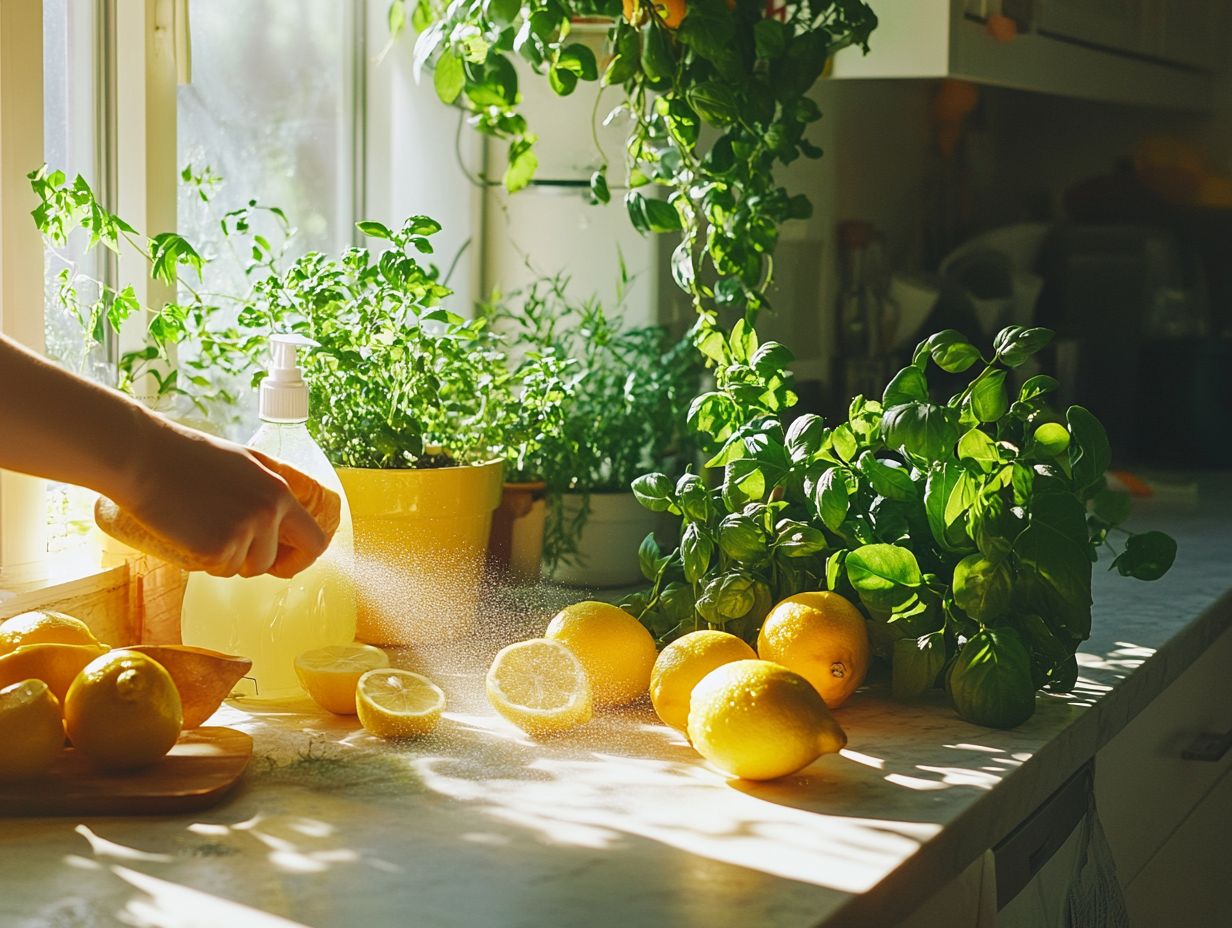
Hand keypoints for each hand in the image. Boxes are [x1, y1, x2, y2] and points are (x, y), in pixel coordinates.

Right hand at [118, 419, 328, 578]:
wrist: (144, 457)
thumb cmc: (190, 456)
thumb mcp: (248, 461)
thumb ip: (274, 487)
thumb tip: (294, 512)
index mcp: (280, 492)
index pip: (315, 541)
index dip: (302, 558)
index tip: (286, 561)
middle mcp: (268, 514)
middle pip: (277, 563)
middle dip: (263, 565)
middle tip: (236, 553)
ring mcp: (243, 533)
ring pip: (245, 568)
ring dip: (228, 559)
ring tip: (204, 528)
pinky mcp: (214, 549)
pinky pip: (218, 570)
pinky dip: (205, 561)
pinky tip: (189, 534)